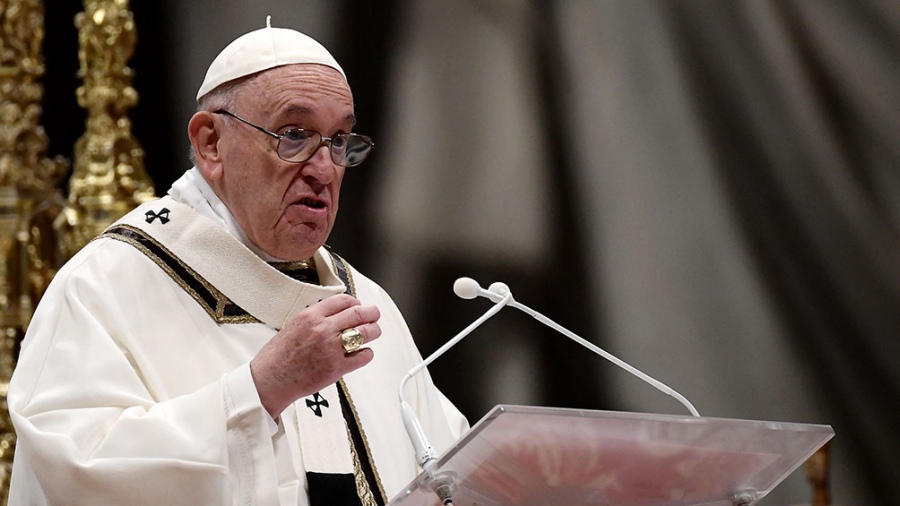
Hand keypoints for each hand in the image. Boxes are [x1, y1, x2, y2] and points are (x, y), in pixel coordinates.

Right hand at [250, 294, 380, 417]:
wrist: (270, 380)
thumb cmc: (278, 356)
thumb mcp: (294, 325)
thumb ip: (316, 317)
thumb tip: (336, 313)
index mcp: (311, 316)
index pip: (343, 300)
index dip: (356, 302)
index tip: (358, 306)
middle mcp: (323, 330)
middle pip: (359, 314)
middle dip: (372, 313)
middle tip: (375, 315)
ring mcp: (331, 349)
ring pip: (366, 333)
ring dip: (374, 331)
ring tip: (374, 332)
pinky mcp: (337, 368)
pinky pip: (363, 356)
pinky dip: (367, 353)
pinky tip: (363, 353)